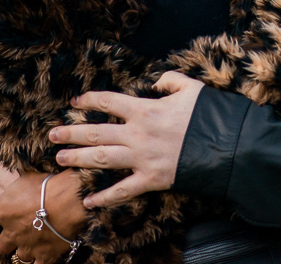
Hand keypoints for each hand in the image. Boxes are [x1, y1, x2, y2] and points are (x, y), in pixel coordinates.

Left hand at [0, 170, 85, 263]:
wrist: (69, 201)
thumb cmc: (48, 183)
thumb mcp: (28, 173)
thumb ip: (18, 176)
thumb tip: (17, 161)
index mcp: (0, 211)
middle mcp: (10, 233)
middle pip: (0, 245)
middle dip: (8, 238)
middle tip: (18, 228)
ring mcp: (27, 247)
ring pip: (20, 255)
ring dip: (26, 248)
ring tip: (37, 238)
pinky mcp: (45, 255)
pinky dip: (41, 259)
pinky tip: (47, 251)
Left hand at [48, 71, 204, 208]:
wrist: (228, 146)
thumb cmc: (211, 114)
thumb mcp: (191, 87)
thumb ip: (169, 80)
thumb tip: (155, 82)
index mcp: (146, 109)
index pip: (109, 102)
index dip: (90, 100)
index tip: (76, 101)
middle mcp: (138, 134)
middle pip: (97, 132)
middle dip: (72, 132)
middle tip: (52, 134)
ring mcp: (142, 159)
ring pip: (102, 158)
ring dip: (78, 159)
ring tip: (60, 159)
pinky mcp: (151, 180)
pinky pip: (123, 191)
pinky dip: (105, 197)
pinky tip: (88, 200)